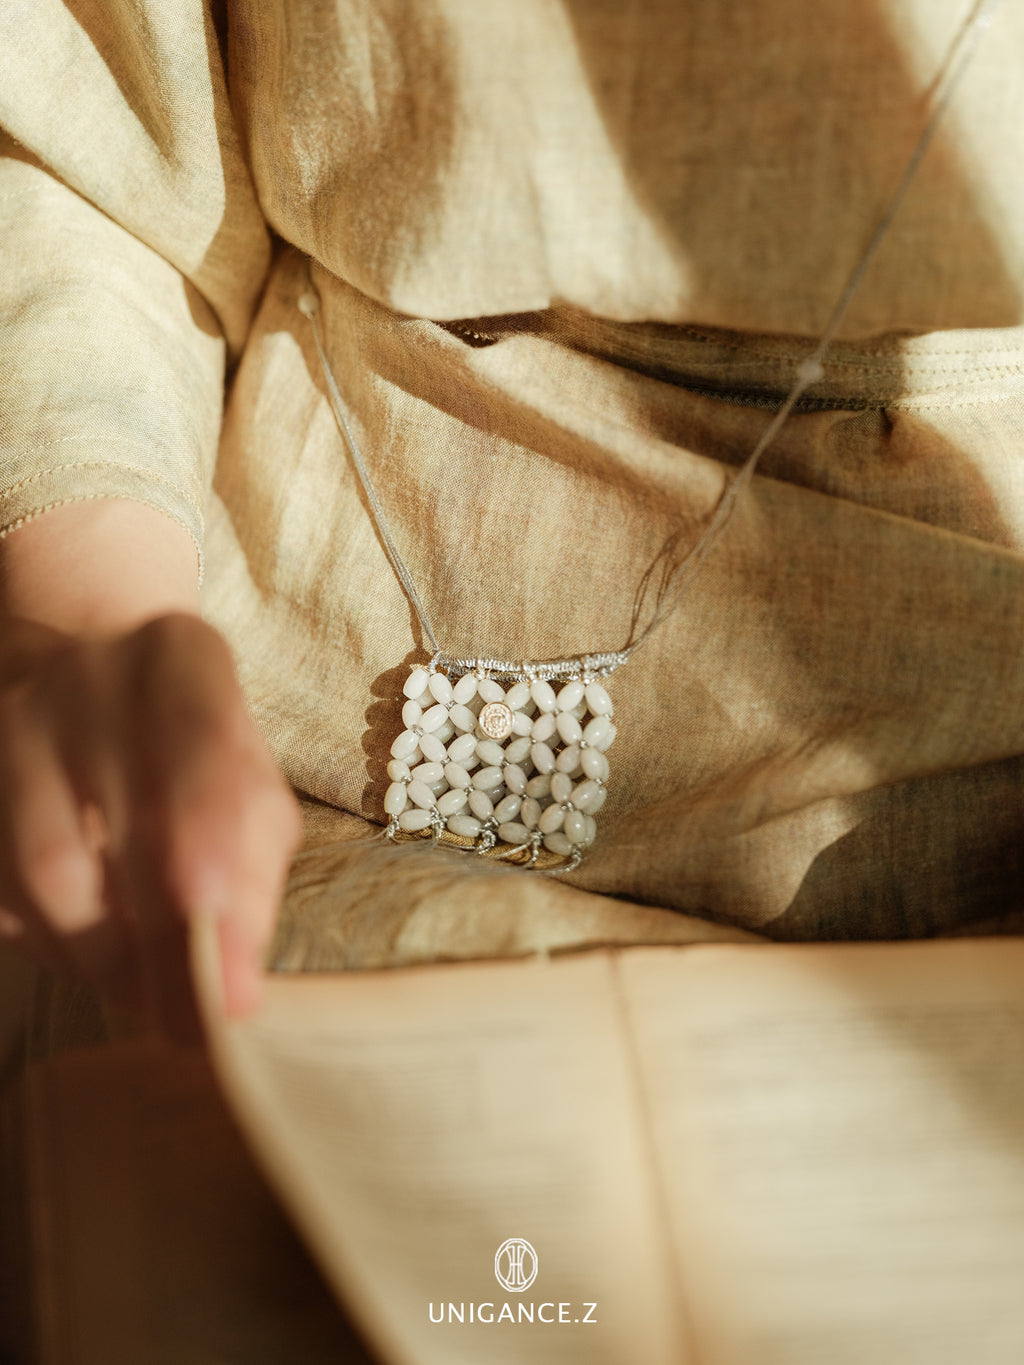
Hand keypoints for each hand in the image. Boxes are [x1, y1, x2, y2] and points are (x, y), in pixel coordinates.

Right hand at [0, 612, 300, 1034]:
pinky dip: (47, 944)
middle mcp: (87, 677)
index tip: (217, 940)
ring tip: (145, 993)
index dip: (206, 841)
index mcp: (179, 658)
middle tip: (192, 1019)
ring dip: (100, 957)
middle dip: (159, 942)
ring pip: (41, 871)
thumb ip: (253, 871)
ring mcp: (10, 724)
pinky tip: (88, 955)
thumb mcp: (249, 781)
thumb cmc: (189, 746)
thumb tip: (235, 991)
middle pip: (113, 823)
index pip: (198, 743)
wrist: (79, 673)